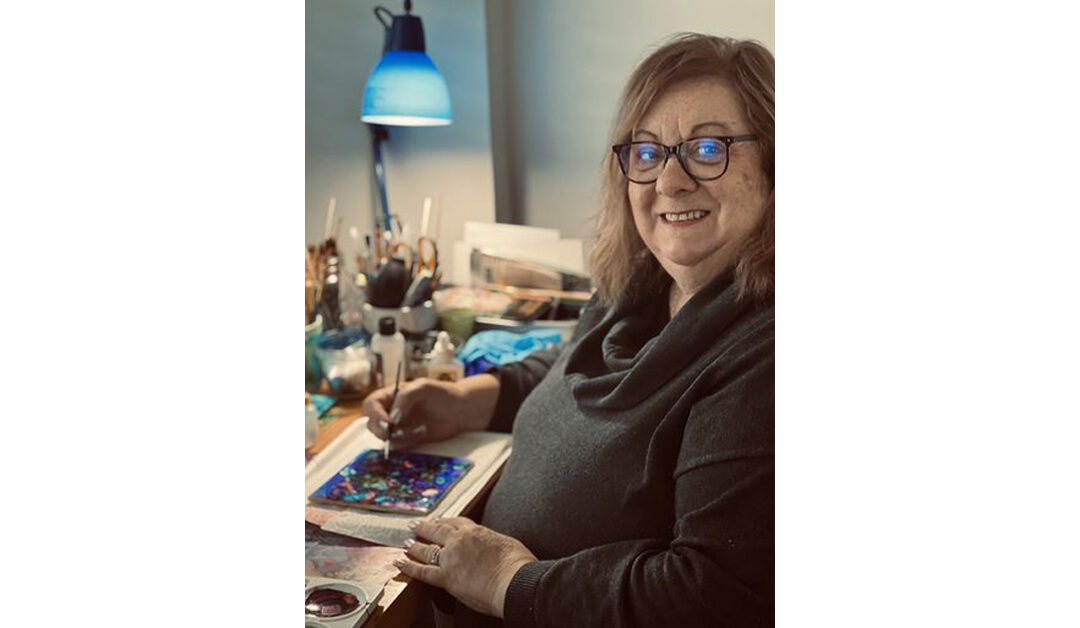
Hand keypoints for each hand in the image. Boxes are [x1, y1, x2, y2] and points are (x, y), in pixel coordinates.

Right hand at [363, 374, 498, 447]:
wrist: (460, 409)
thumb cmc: (441, 393)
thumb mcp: (422, 387)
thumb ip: (405, 398)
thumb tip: (392, 419)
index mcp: (390, 396)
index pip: (371, 405)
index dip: (375, 414)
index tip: (388, 422)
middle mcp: (390, 412)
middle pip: (372, 424)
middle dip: (381, 430)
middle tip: (395, 432)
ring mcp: (398, 427)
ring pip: (385, 437)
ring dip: (400, 436)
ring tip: (421, 428)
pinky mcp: (407, 439)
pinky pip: (399, 446)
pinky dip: (409, 442)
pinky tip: (424, 431)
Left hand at [393, 517, 536, 617]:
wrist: (515, 580)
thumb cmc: (517, 565)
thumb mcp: (505, 544)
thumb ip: (491, 543)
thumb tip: (491, 548)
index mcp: (476, 531)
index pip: (456, 522)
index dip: (444, 522)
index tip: (438, 521)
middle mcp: (459, 541)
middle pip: (437, 531)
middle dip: (424, 527)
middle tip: (414, 525)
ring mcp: (450, 558)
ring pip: (426, 549)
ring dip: (414, 545)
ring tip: (406, 544)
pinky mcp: (446, 577)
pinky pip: (422, 571)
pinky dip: (408, 566)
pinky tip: (399, 563)